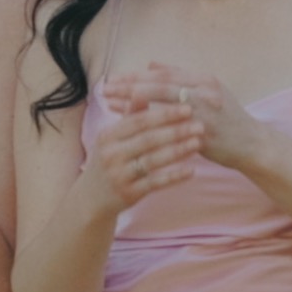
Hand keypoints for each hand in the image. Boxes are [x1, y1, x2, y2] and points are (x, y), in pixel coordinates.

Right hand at [82, 77, 210, 212]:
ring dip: (178, 151)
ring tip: (199, 143)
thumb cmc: (108, 163)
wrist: (90, 200)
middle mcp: (111, 155)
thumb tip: (141, 91)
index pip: (138, 121)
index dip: (164, 114)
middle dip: (176, 131)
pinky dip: (174, 176)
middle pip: (148, 139)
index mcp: (107, 137)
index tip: (187, 107)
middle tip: (201, 124)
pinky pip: (155, 183)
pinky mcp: (128, 193)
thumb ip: (129, 117)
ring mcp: (119, 175)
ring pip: (153, 160)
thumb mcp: (112, 139)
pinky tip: (191, 170)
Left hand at [106, 63, 267, 189]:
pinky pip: (170, 122)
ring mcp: (205, 109)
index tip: (113, 77)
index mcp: (204, 80)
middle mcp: (205, 90)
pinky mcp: (204, 128)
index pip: (164, 73)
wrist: (251, 144)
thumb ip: (179, 78)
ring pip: (164, 98)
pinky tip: (129, 121)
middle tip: (105, 86)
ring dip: (134, 98)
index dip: (137, 74)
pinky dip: (148, 119)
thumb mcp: (206, 93)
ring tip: (109, 100)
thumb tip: (151, 63)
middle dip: (130, 83)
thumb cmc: (225, 120)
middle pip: (161, 82)